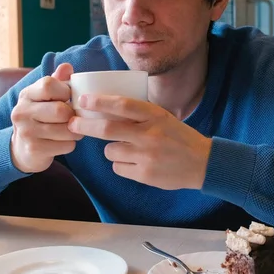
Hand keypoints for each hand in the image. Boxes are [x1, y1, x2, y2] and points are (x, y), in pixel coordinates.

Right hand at [10, 63, 82, 172]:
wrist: (23, 148)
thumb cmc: (40, 117)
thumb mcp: (45, 97)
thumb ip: (58, 80)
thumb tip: (67, 67)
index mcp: (26, 94)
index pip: (48, 85)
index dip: (65, 91)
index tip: (67, 97)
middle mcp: (22, 112)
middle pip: (60, 110)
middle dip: (73, 115)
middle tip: (73, 117)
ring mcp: (26, 132)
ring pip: (66, 130)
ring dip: (75, 131)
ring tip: (71, 129)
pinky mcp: (34, 149)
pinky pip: (66, 145)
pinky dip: (70, 144)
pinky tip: (62, 142)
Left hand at [67, 94, 211, 189]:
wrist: (202, 163)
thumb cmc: (177, 136)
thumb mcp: (162, 117)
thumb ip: (138, 113)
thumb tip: (105, 106)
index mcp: (154, 115)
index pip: (122, 105)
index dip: (100, 102)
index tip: (83, 100)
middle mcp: (150, 134)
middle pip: (107, 129)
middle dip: (85, 126)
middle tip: (72, 124)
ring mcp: (146, 156)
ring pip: (110, 151)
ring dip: (110, 149)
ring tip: (125, 148)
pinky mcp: (145, 174)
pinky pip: (118, 167)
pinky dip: (120, 164)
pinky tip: (134, 162)